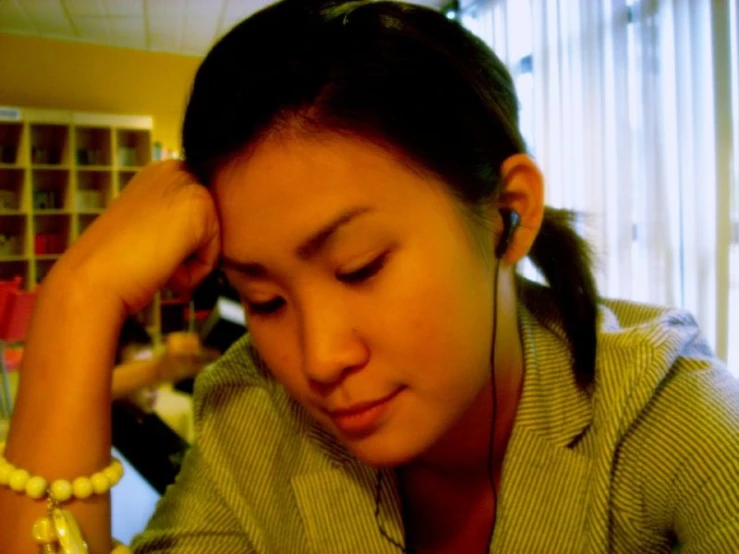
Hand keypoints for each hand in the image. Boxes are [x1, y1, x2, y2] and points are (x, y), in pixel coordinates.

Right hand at [51, 161, 220, 314]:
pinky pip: (213, 259)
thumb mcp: (146, 225)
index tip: (143, 246)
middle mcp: (176, 169)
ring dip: (186, 265)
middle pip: (208, 230)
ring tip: (152, 259)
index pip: (197, 219)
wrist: (91, 279)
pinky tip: (161, 266)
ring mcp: (190, 185)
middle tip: (146, 254)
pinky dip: (191, 274)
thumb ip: (172, 220)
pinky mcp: (201, 209)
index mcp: (162, 171)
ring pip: (211, 245)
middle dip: (183, 253)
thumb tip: (195, 235)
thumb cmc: (114, 262)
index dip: (173, 244)